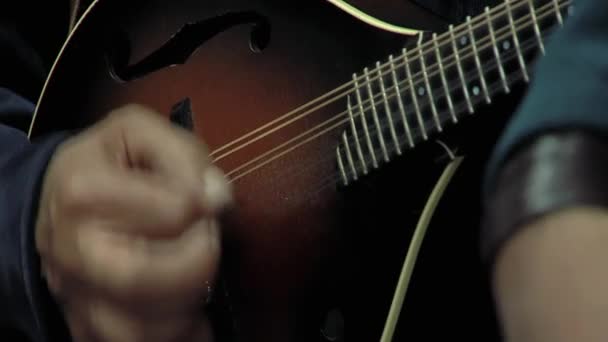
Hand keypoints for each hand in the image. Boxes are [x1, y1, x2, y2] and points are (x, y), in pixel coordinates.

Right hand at [34, 104, 231, 340]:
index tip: (206, 196)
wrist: (58, 204)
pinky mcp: (91, 329)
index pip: (174, 210)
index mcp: (83, 192)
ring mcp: (80, 299)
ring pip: (150, 328)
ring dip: (190, 297)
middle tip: (203, 235)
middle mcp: (75, 254)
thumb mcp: (136, 131)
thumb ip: (183, 153)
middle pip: (149, 278)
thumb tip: (218, 197)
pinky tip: (182, 297)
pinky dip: (180, 327)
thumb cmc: (105, 165)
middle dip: (199, 258)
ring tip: (189, 262)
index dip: (204, 203)